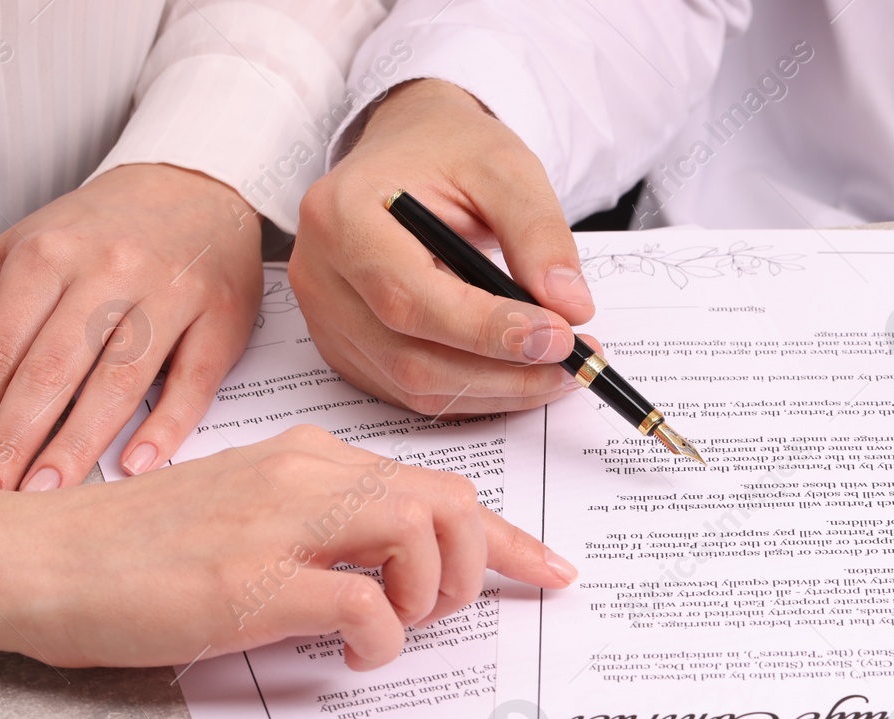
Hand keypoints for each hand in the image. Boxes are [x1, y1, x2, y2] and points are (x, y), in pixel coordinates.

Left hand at [0, 162, 264, 489]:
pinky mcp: (221, 320)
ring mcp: (169, 296)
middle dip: (14, 440)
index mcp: (47, 256)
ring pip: (118, 381)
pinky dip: (166, 426)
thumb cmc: (102, 231)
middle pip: (52, 370)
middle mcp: (107, 272)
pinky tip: (138, 464)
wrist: (196, 189)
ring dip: (79, 444)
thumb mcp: (15, 249)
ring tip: (47, 494)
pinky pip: (192, 382)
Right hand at [0, 425, 576, 669]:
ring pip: (425, 535)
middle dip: (479, 564)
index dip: (507, 536)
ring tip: (389, 625)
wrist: (38, 558)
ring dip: (432, 597)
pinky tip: (346, 651)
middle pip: (452, 502)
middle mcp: (307, 476)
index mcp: (310, 458)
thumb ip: (323, 526)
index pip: (437, 486)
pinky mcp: (254, 583)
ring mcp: (282, 525)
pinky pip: (368, 608)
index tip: (548, 569)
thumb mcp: (248, 512)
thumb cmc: (138, 548)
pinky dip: (380, 640)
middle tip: (439, 611)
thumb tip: (393, 568)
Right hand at [289, 78, 590, 416]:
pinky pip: (412, 392)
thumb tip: (571, 307)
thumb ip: (539, 233)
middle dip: (503, 371)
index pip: (410, 297)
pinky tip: (519, 372)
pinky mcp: (347, 349)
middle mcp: (321, 274)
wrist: (409, 151)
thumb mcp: (504, 168)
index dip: (489, 330)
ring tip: (558, 369)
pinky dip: (475, 393)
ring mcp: (327, 319)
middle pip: (410, 355)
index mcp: (342, 216)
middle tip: (572, 362)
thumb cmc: (449, 152)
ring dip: (497, 391)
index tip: (559, 337)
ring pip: (414, 386)